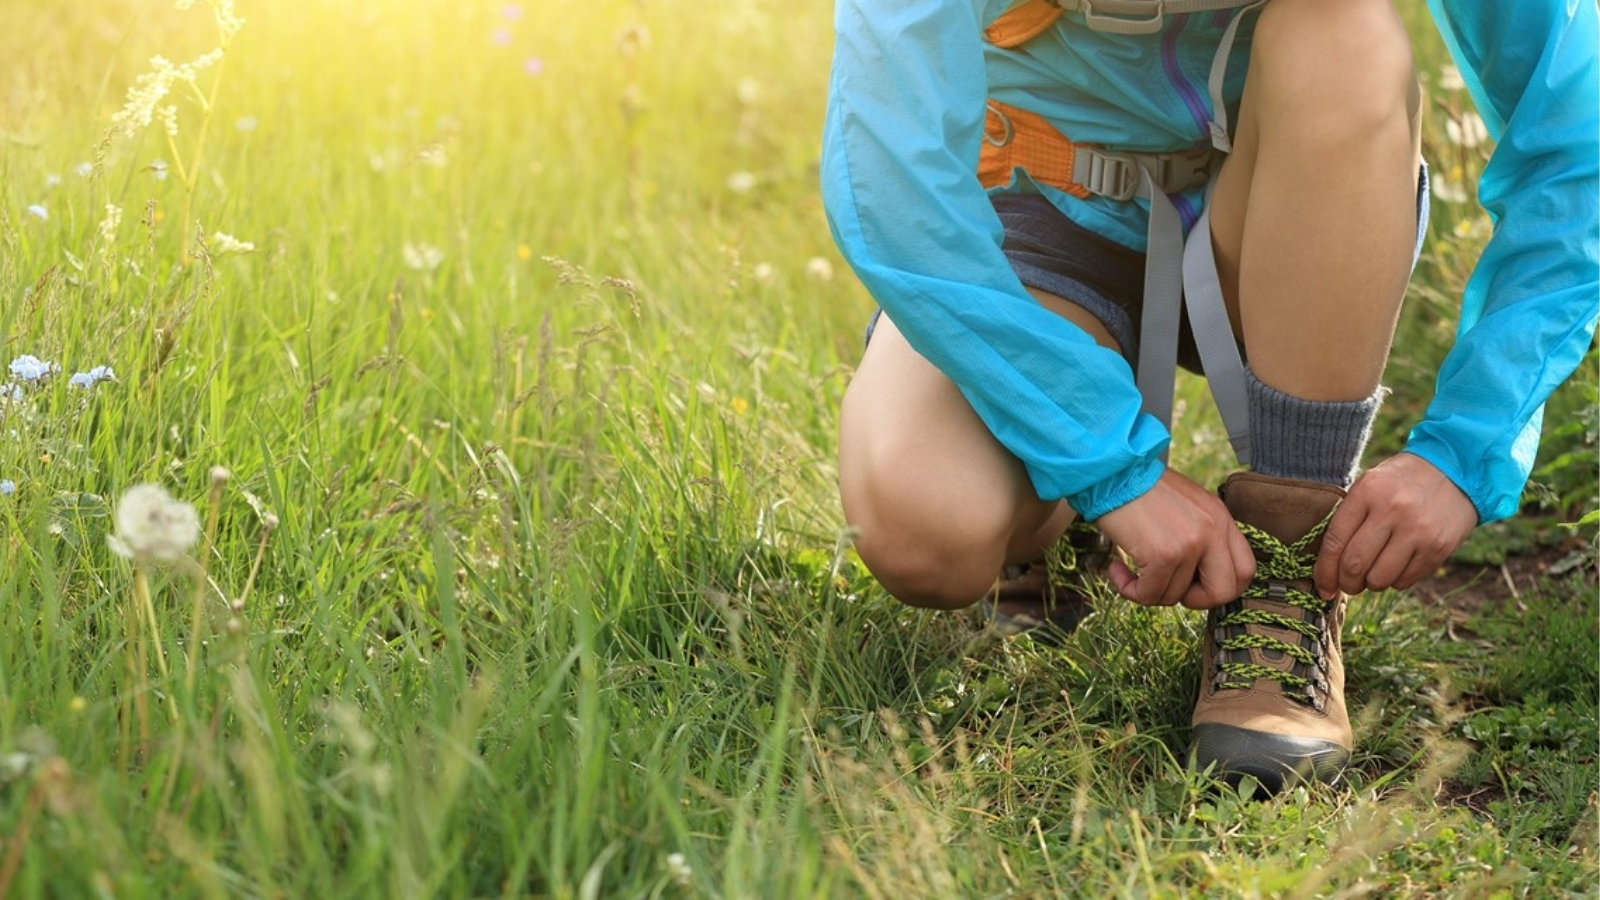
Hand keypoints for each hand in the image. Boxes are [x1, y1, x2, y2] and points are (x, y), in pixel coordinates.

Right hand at [1095, 468, 1255, 608]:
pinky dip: (1129, 589)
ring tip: (1130, 570)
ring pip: (1176, 596)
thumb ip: (1201, 536)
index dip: (1221, 588)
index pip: (1245, 570)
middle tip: (1169, 588)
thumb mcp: (1187, 506)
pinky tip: (1116, 569)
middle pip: (1224, 592)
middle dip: (1194, 600)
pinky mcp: (1163, 554)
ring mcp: (1190, 544)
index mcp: (1221, 518)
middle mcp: (1212, 531)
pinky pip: (1150, 593)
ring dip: (1149, 590)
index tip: (1195, 585)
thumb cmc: (1140, 487)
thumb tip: (1196, 577)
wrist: (1111, 469)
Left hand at [1314, 453, 1478, 598]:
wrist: (1455, 471)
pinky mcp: (1438, 547)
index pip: (1334, 541)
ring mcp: (1418, 530)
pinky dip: (1395, 581)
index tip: (1323, 587)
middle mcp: (1392, 510)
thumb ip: (1348, 519)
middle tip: (1348, 585)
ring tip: (1373, 575)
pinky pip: (1405, 581)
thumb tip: (1328, 567)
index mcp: (1367, 492)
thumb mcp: (1369, 486)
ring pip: (1379, 578)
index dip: (1324, 570)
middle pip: (1354, 564)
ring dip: (1371, 584)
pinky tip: (1397, 567)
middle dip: (1346, 583)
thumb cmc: (1400, 483)